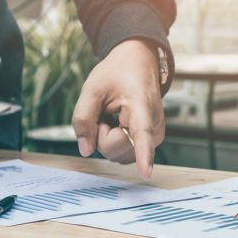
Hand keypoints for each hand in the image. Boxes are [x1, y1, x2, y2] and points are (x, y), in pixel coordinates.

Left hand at [71, 39, 163, 178]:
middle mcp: (154, 126)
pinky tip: (119, 123)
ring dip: (108, 138)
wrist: (138, 64)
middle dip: (101, 134)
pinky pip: (123, 153)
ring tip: (114, 115)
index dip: (144, 155)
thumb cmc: (117, 74)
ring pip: (119, 155)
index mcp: (142, 105)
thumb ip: (83, 118)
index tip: (147, 173)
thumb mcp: (92, 88)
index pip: (142, 134)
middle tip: (106, 111)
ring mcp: (154, 137)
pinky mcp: (150, 143)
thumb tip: (86, 151)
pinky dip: (114, 141)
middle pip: (115, 149)